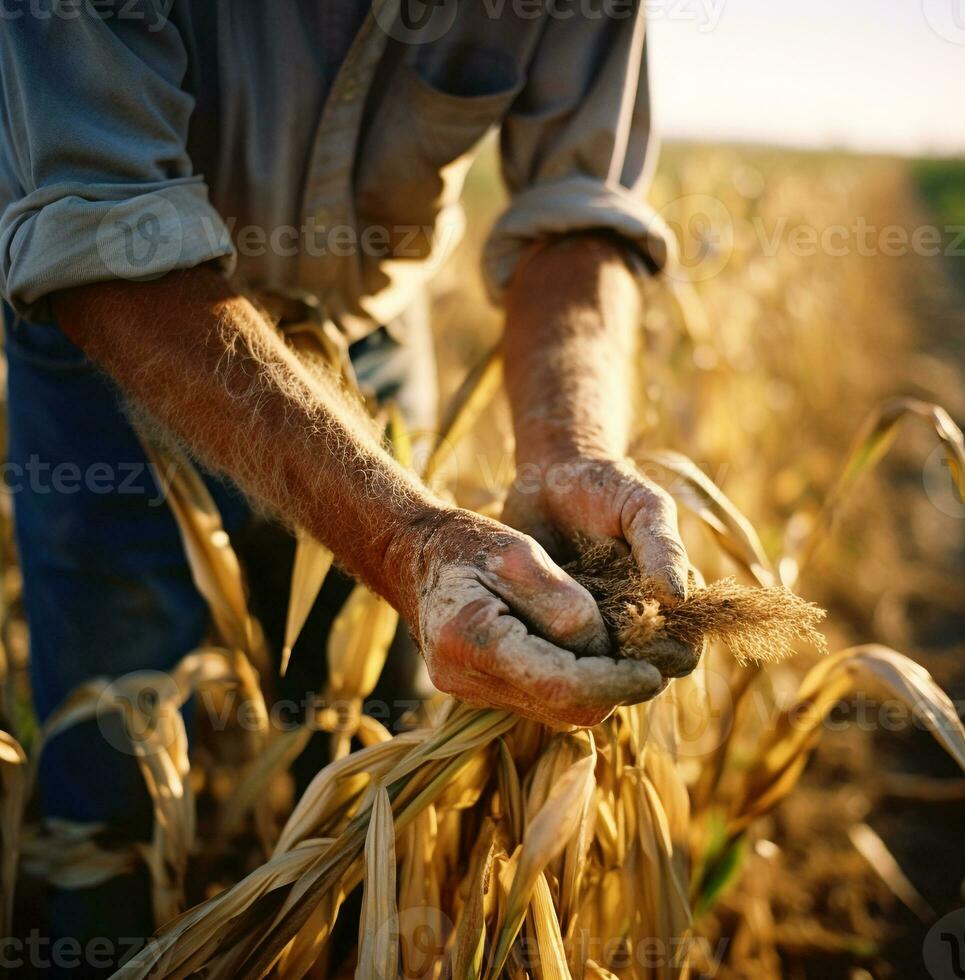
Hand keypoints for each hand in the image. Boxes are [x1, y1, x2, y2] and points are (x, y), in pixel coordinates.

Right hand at [392, 507, 665, 727]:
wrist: (412, 556)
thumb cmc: (466, 543)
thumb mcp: (520, 554)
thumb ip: (565, 603)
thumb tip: (603, 648)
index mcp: (471, 640)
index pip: (560, 684)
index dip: (614, 683)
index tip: (652, 674)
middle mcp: (465, 679)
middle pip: (561, 709)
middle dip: (610, 690)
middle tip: (646, 663)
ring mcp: (468, 691)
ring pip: (554, 712)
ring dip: (593, 689)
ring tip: (622, 656)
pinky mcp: (477, 692)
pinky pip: (538, 701)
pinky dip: (570, 684)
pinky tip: (585, 653)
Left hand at [502, 454, 698, 675]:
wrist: (549, 476)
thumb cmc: (607, 486)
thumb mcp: (643, 507)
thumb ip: (663, 548)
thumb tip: (679, 598)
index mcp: (668, 605)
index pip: (682, 652)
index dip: (669, 653)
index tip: (644, 633)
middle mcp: (632, 626)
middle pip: (639, 674)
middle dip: (623, 665)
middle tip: (598, 639)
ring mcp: (590, 631)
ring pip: (595, 672)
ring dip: (583, 662)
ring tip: (563, 632)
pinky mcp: (549, 628)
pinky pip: (552, 655)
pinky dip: (547, 649)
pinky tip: (533, 628)